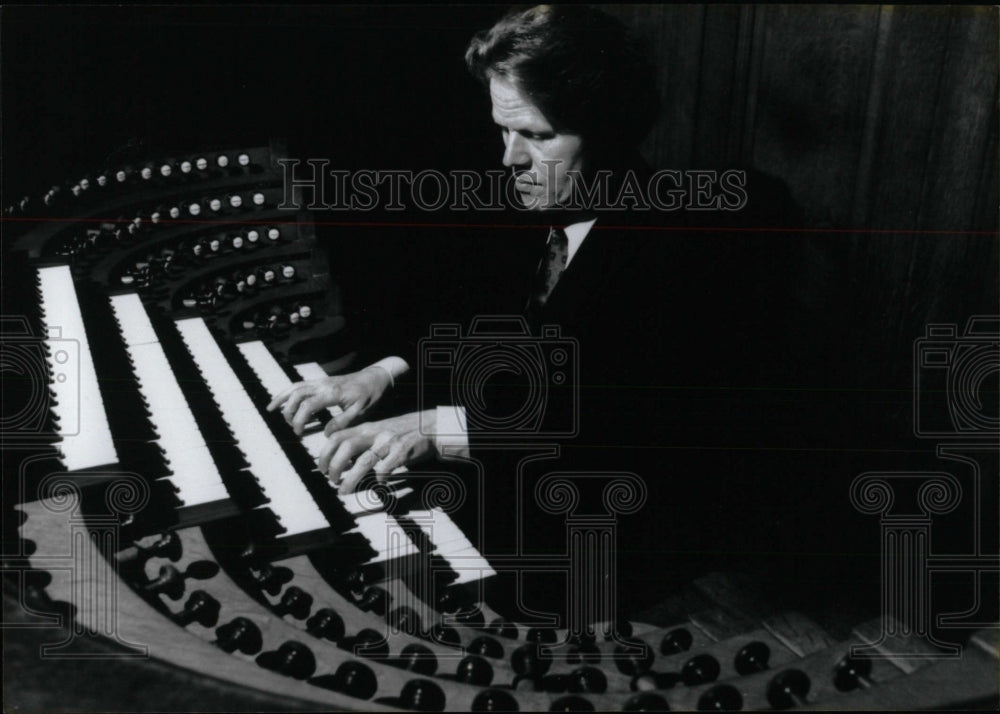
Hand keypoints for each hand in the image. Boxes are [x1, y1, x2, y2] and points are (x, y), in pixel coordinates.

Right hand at [266, 366, 391, 435]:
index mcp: (333, 393)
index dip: (299, 419)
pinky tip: (279, 400)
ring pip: (295, 387)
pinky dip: (287, 391)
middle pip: (297, 395)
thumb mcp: (362, 412)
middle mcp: (323, 384)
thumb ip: (343, 422)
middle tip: (293, 427)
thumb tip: (326, 433)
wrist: (375, 378)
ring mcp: (320, 381)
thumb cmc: (370, 396)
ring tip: (272, 410)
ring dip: (283, 399)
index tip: (298, 432)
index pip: (308, 405)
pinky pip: (299, 384)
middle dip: (289, 411)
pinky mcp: (320, 381)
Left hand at [318, 410, 436, 493]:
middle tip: (331, 480)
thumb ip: (362, 441)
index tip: (322, 468)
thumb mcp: (379, 431)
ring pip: (363, 461)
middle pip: (346, 447)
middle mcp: (375, 433)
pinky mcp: (403, 452)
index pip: (337, 436)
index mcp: (366, 428)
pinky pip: (386, 469)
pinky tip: (379, 485)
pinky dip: (379, 479)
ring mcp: (389, 442)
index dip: (325, 453)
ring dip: (350, 479)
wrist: (431, 427)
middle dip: (334, 466)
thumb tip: (343, 461)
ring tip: (344, 491)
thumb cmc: (403, 432)